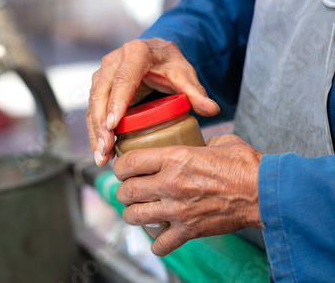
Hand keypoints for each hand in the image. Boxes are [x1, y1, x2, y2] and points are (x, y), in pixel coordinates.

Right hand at [86, 38, 219, 166]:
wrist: (155, 54)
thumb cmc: (169, 64)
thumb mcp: (184, 74)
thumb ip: (195, 92)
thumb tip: (212, 109)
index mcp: (135, 54)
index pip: (123, 79)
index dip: (116, 103)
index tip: (113, 126)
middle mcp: (113, 61)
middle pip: (101, 94)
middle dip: (101, 124)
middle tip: (106, 149)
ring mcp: (103, 74)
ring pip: (93, 104)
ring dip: (95, 132)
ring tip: (102, 157)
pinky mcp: (98, 87)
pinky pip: (92, 111)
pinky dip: (95, 132)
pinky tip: (101, 151)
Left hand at [113, 134, 261, 255]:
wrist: (266, 192)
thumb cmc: (245, 165)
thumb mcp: (219, 143)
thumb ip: (199, 143)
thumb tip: (196, 145)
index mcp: (174, 158)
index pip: (129, 162)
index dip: (120, 166)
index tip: (122, 169)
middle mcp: (170, 183)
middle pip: (126, 191)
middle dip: (123, 191)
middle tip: (129, 190)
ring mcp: (177, 209)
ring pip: (134, 216)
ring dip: (133, 214)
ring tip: (139, 211)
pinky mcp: (189, 230)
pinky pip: (160, 245)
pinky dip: (157, 244)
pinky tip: (160, 236)